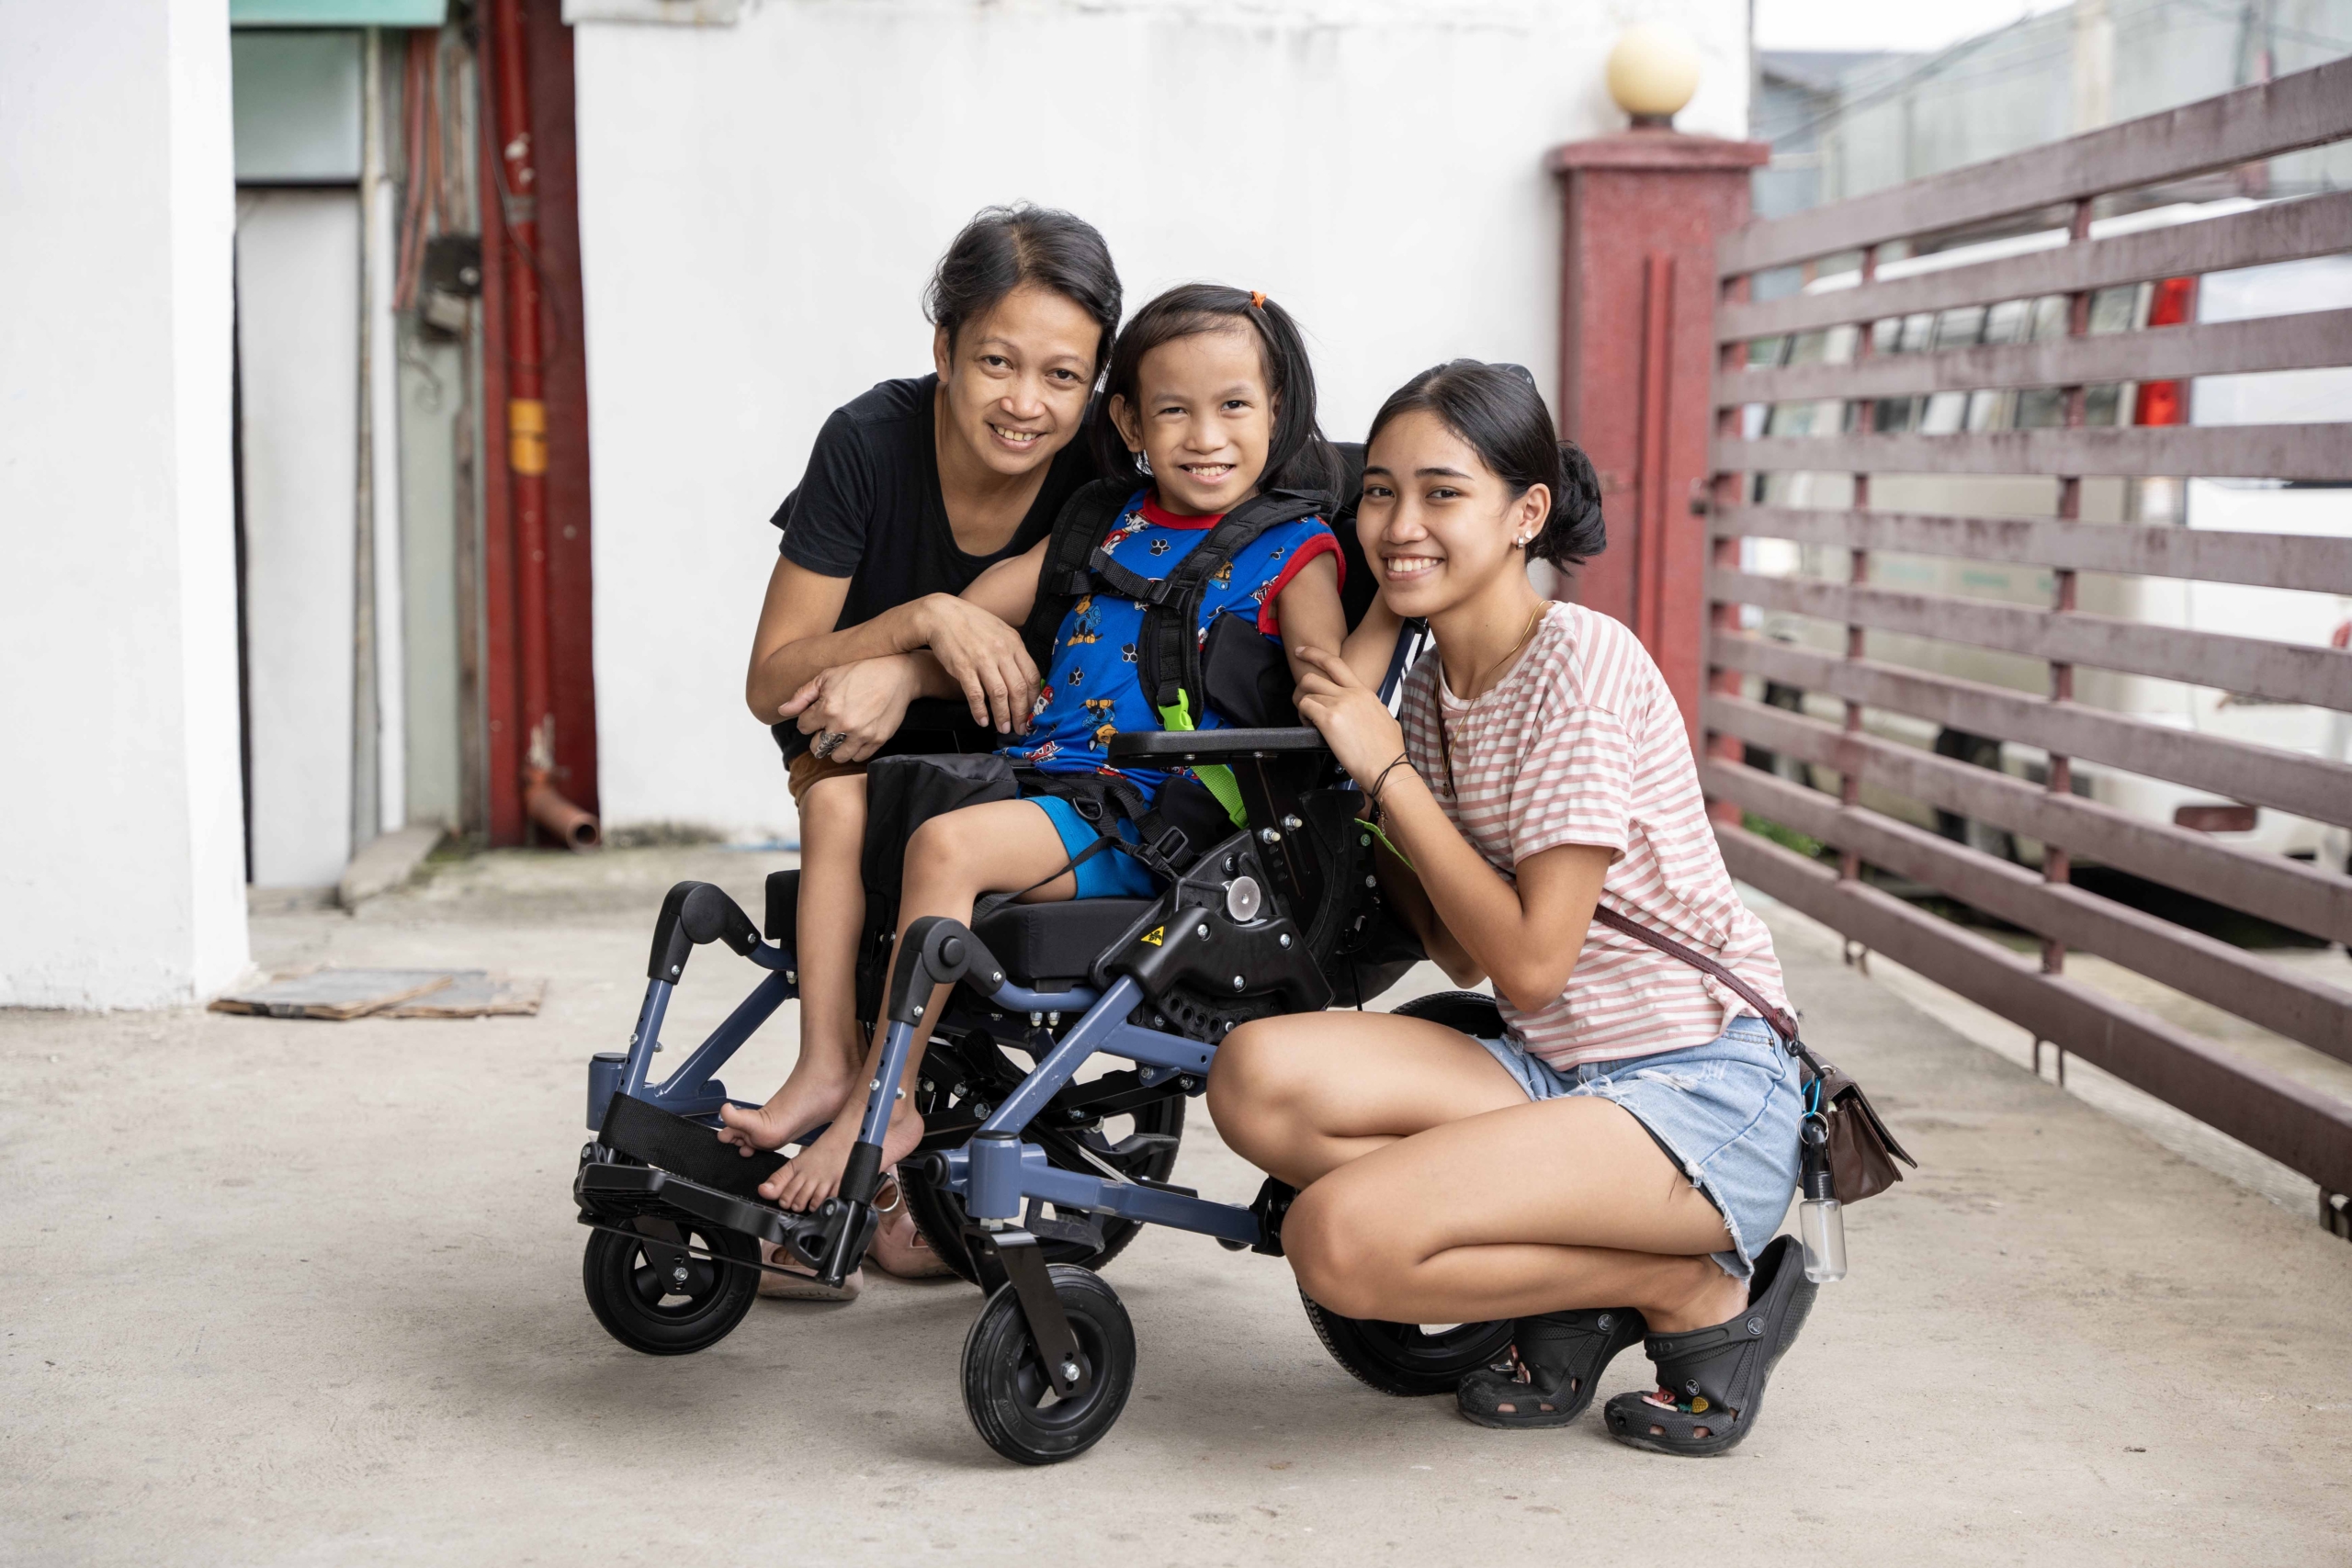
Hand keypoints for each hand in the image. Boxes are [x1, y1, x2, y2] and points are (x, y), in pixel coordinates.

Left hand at [777, 656, 919, 762]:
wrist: (897, 674)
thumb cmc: (861, 671)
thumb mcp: (827, 676)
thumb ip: (802, 695)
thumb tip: (782, 710)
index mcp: (827, 708)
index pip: (803, 727)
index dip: (807, 720)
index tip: (816, 714)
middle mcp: (843, 725)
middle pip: (817, 747)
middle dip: (818, 737)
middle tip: (827, 727)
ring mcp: (861, 734)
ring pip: (837, 756)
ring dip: (835, 748)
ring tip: (840, 735)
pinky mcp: (877, 740)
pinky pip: (859, 757)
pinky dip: (854, 750)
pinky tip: (855, 737)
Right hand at [917, 594, 1037, 733]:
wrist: (941, 615)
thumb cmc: (971, 624)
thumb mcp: (999, 630)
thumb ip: (1012, 650)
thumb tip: (1023, 674)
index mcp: (1014, 643)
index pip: (1032, 675)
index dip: (1034, 698)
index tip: (1033, 712)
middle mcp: (1001, 651)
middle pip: (1019, 688)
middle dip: (1021, 713)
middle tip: (1021, 728)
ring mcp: (982, 659)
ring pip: (1000, 694)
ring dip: (1003, 715)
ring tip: (1004, 728)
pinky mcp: (963, 667)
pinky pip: (975, 694)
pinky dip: (980, 710)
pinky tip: (982, 721)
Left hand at [1292, 646, 1407, 788]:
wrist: (1389, 767)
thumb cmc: (1389, 750)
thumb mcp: (1385, 719)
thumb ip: (1372, 709)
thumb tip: (1370, 712)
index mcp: (1364, 692)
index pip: (1334, 663)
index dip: (1314, 654)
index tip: (1301, 651)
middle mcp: (1351, 694)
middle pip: (1312, 677)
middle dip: (1301, 688)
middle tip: (1300, 700)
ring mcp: (1340, 705)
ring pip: (1306, 694)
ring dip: (1302, 707)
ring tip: (1311, 721)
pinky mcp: (1329, 720)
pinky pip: (1305, 708)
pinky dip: (1303, 717)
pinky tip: (1311, 727)